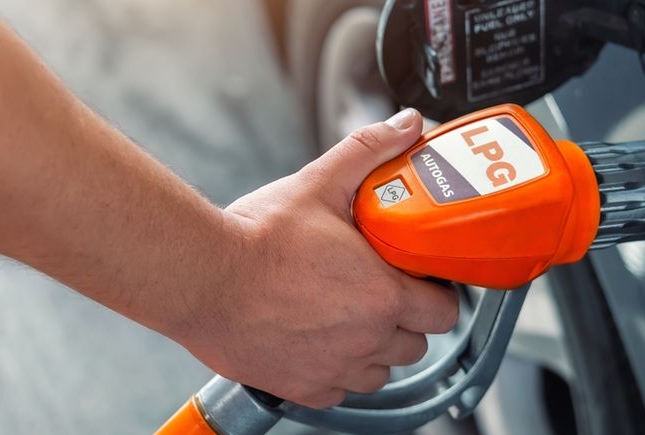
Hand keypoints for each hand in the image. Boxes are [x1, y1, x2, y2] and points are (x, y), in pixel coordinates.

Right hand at [173, 109, 458, 408]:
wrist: (199, 277)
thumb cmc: (257, 237)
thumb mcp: (320, 183)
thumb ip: (371, 151)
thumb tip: (408, 125)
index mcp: (383, 295)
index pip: (445, 311)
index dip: (438, 294)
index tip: (420, 279)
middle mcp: (366, 340)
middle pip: (417, 344)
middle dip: (408, 320)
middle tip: (384, 293)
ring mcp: (334, 368)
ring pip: (380, 373)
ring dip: (375, 349)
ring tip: (351, 317)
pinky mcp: (301, 387)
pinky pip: (339, 392)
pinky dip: (336, 372)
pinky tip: (319, 341)